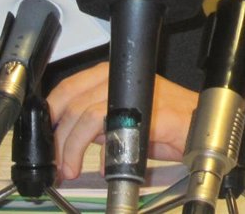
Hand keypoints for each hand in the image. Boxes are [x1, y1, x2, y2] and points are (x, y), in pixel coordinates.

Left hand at [46, 64, 199, 179]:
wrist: (199, 126)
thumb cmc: (166, 122)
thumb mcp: (121, 118)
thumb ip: (96, 122)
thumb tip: (67, 139)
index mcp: (112, 75)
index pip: (68, 87)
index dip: (51, 112)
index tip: (45, 137)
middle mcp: (120, 79)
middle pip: (73, 103)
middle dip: (59, 139)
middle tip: (59, 163)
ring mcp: (134, 93)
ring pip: (86, 114)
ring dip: (72, 147)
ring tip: (71, 168)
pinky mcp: (146, 111)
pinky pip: (113, 127)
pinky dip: (102, 150)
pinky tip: (103, 164)